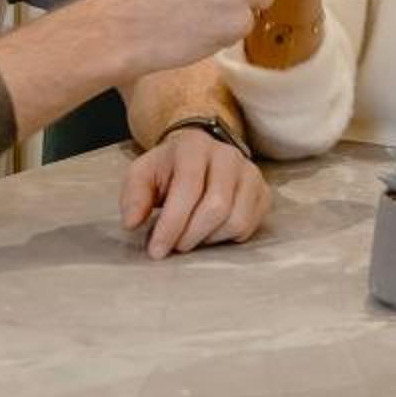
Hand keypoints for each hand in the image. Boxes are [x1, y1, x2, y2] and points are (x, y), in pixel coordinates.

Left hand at [121, 127, 271, 259]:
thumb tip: (132, 222)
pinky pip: (250, 226)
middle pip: (216, 207)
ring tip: (191, 237)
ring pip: (237, 220)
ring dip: (209, 239)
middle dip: (190, 235)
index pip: (188, 188)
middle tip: (174, 246)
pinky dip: (227, 238)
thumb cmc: (169, 169)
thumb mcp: (143, 174)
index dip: (172, 224)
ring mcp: (250, 173)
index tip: (157, 250)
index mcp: (194, 146)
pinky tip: (210, 232)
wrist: (199, 155)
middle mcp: (228, 156)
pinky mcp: (263, 192)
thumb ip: (133, 196)